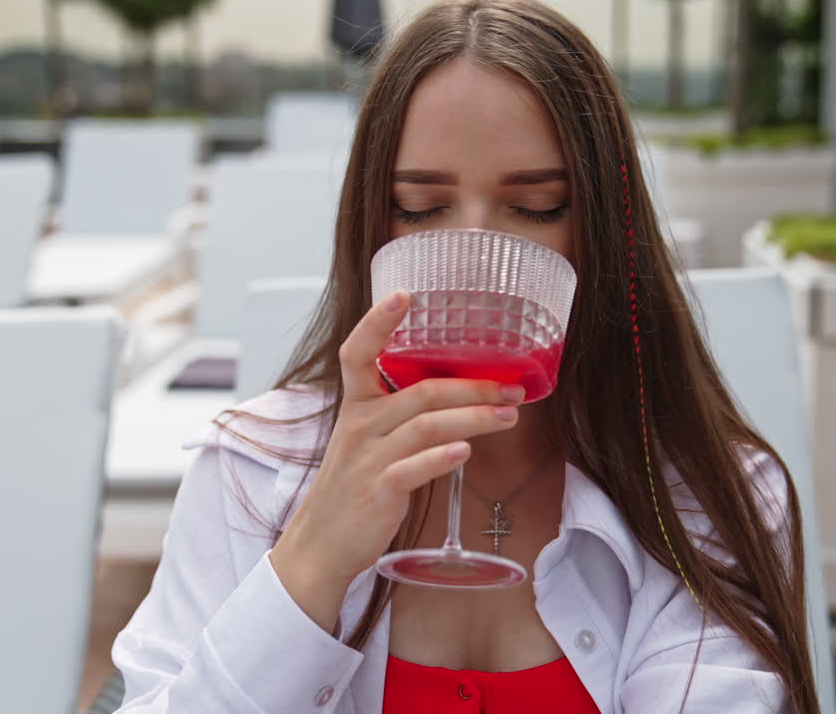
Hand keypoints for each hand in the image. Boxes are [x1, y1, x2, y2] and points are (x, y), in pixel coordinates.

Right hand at [269, 290, 523, 631]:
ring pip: (424, 426)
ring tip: (508, 415)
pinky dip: (440, 459)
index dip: (378, 322)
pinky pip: (412, 469)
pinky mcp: (378, 492)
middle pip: (419, 392)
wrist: (323, 543)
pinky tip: (466, 454)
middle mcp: (360, 426)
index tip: (404, 294)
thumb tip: (460, 392)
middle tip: (512, 385)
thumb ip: (403, 413)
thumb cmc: (355, 485)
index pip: (357, 353)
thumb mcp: (368, 439)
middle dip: (471, 385)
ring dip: (473, 418)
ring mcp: (368, 460)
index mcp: (356, 406)